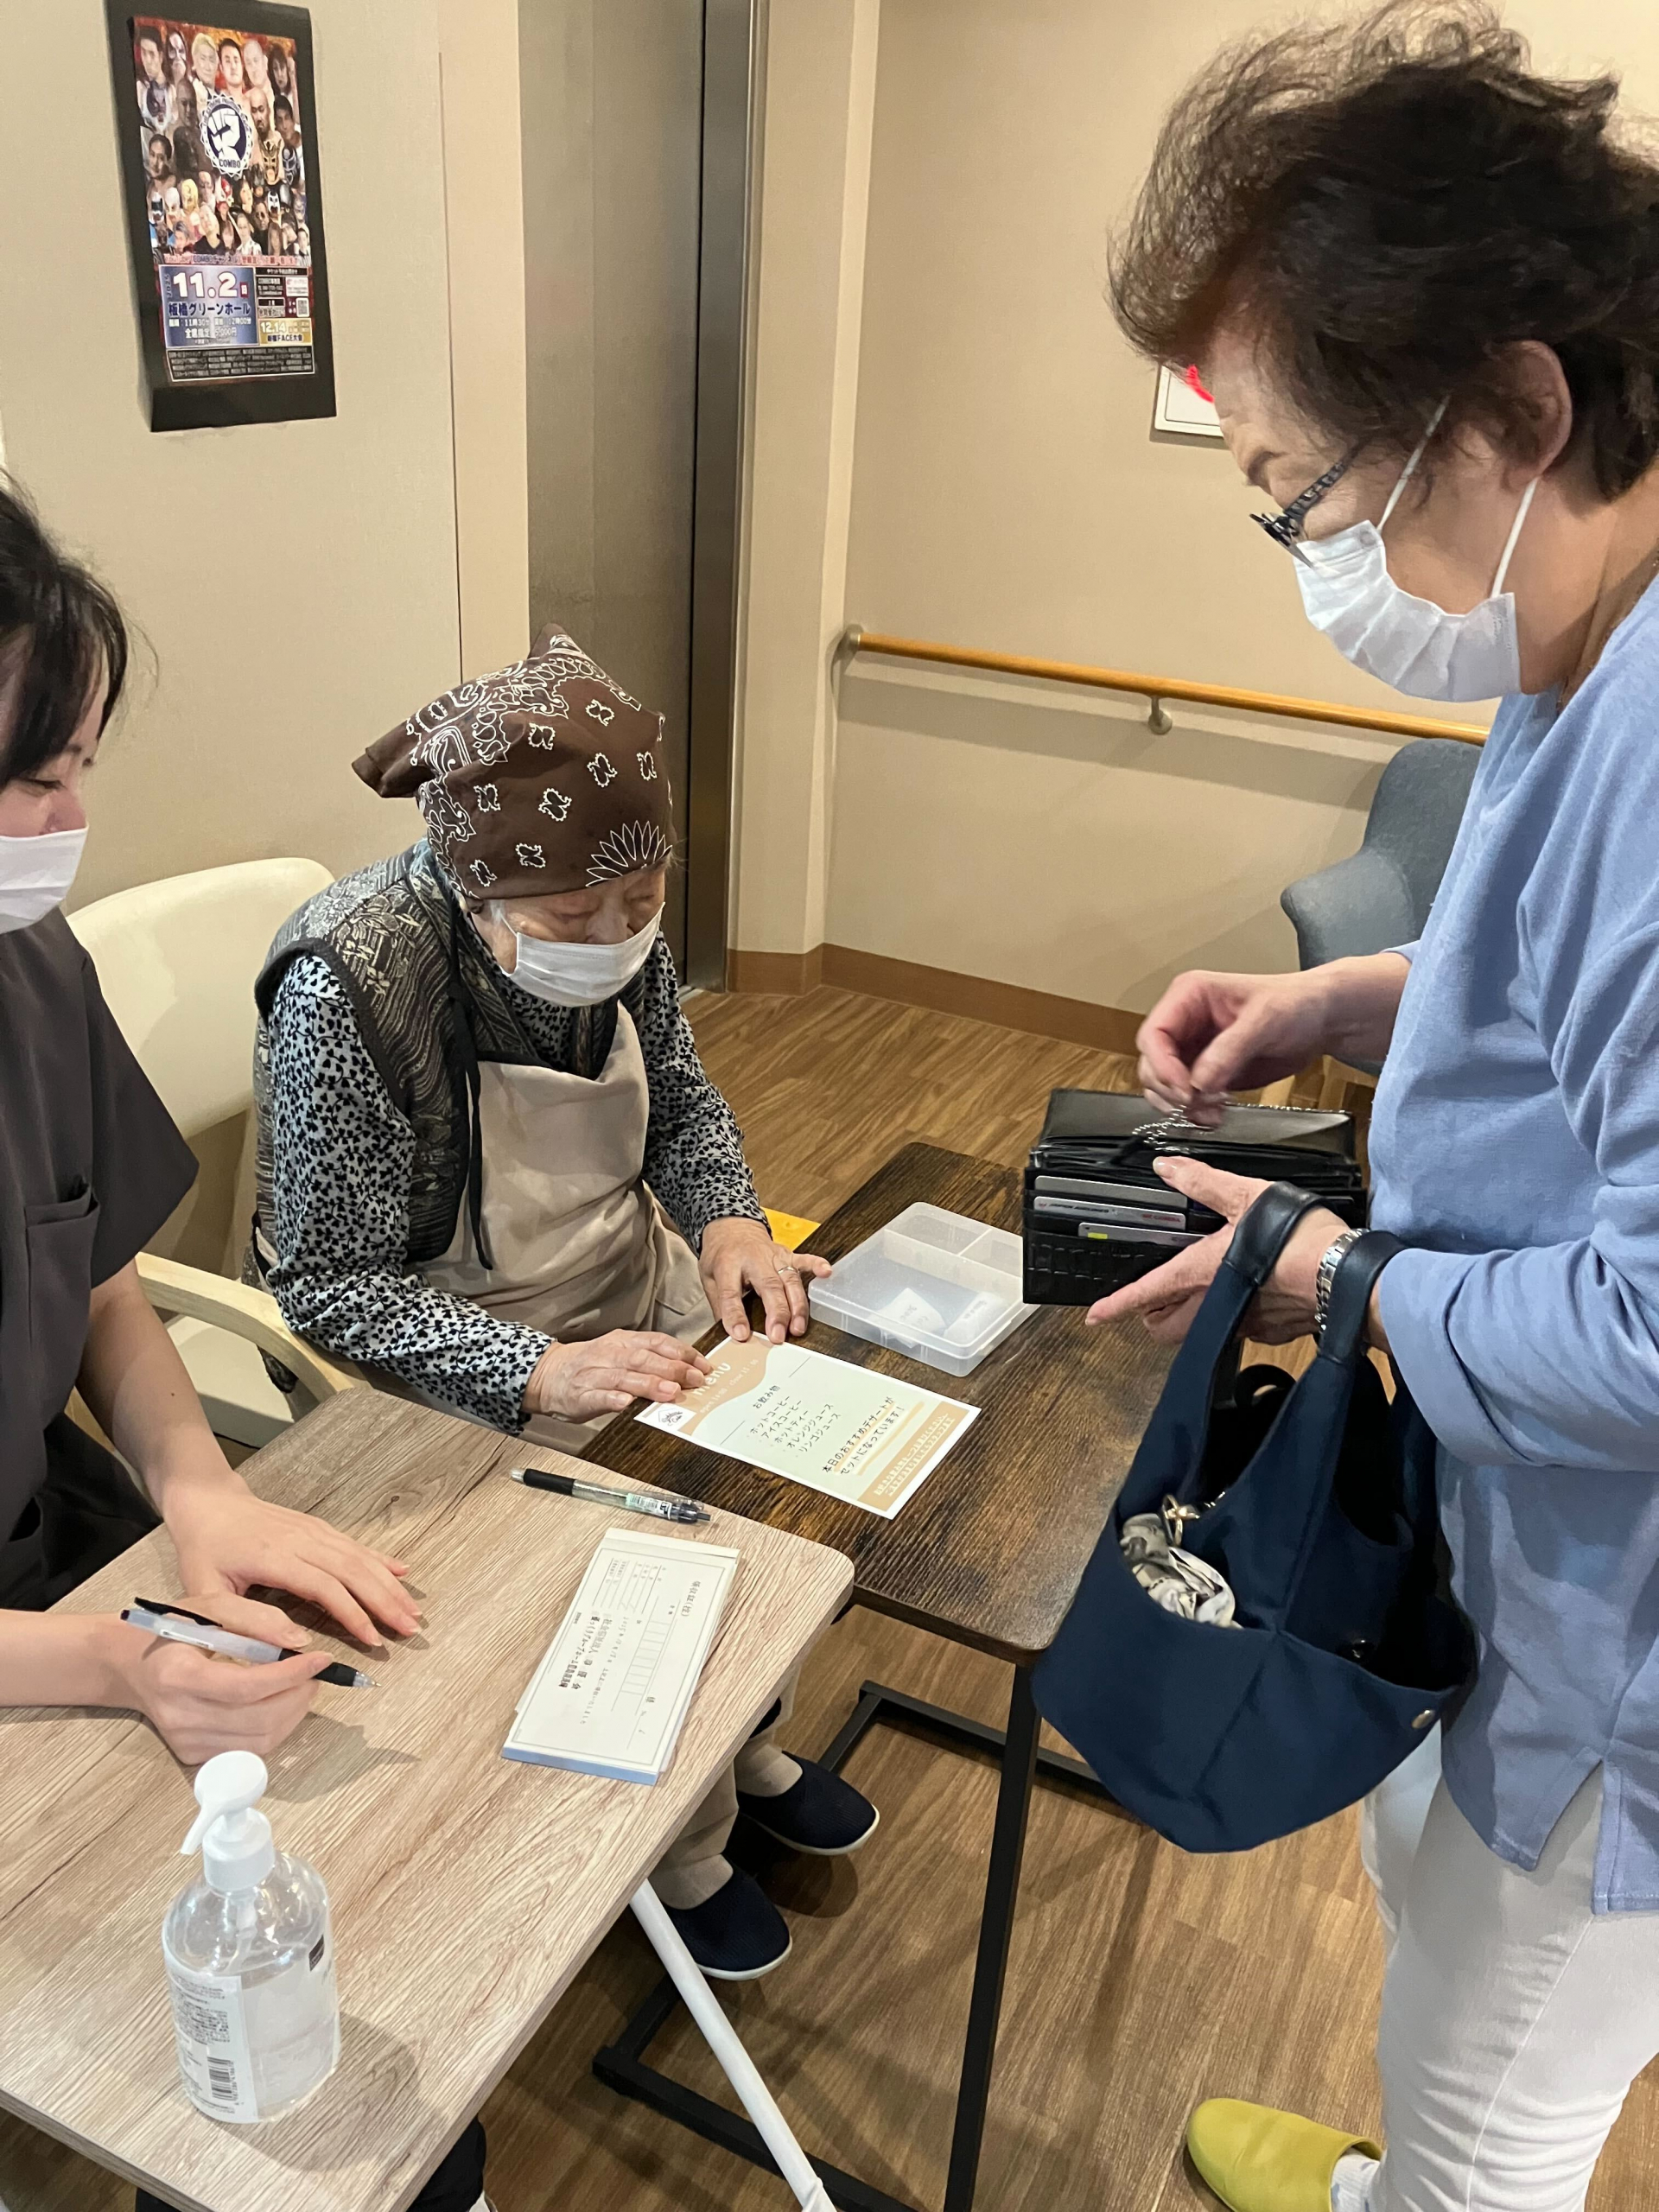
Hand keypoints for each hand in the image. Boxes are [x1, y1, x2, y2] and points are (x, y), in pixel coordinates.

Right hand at [109, 1591, 336, 1763]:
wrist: (131, 1664)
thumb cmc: (172, 1630)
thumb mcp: (211, 1607)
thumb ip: (256, 1619)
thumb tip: (300, 1642)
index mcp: (179, 1676)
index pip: (247, 1686)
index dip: (291, 1675)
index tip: (321, 1659)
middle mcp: (179, 1716)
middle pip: (258, 1721)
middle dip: (299, 1696)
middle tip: (314, 1672)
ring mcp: (185, 1742)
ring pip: (259, 1742)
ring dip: (292, 1714)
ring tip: (300, 1686)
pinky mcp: (193, 1756)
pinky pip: (247, 1751)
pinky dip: (273, 1728)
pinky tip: (277, 1703)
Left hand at [165, 1471, 418, 1648]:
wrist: (207, 1501)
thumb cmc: (203, 1549)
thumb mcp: (205, 1592)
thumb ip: (243, 1620)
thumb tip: (293, 1644)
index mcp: (273, 1557)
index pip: (324, 1586)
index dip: (353, 1614)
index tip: (372, 1639)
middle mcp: (300, 1539)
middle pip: (353, 1570)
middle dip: (385, 1601)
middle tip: (410, 1629)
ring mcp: (312, 1530)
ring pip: (359, 1557)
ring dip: (389, 1584)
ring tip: (412, 1610)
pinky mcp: (317, 1527)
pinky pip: (355, 1544)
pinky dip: (381, 1559)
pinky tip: (401, 1571)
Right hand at [526, 1331, 712, 1420]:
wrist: (547, 1374)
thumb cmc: (590, 1365)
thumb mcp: (619, 1353)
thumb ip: (649, 1360)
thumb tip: (686, 1371)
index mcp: (622, 1341)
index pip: (657, 1342)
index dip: (682, 1353)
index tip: (703, 1365)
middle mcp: (609, 1354)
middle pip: (644, 1358)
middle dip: (672, 1368)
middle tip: (695, 1380)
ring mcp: (594, 1375)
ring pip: (624, 1376)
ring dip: (649, 1384)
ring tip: (670, 1392)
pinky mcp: (580, 1396)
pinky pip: (598, 1396)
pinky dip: (613, 1399)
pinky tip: (627, 1403)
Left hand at [699, 1216, 831, 1343]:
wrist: (731, 1227)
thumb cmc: (721, 1255)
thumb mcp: (709, 1278)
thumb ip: (720, 1304)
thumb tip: (732, 1333)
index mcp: (728, 1264)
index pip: (731, 1292)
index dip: (736, 1315)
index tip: (741, 1334)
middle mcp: (754, 1259)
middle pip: (768, 1287)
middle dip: (776, 1313)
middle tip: (777, 1337)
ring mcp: (773, 1256)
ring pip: (789, 1280)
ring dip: (796, 1306)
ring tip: (798, 1328)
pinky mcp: (787, 1254)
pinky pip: (804, 1259)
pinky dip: (816, 1265)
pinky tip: (826, 1273)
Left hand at [1084, 1158, 1344, 1344]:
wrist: (1347, 1277)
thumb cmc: (1297, 1237)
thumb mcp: (1245, 1196)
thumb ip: (1202, 1183)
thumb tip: (1168, 1167)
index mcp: (1199, 1272)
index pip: (1146, 1294)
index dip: (1116, 1306)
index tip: (1095, 1316)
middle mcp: (1214, 1305)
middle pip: (1166, 1330)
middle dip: (1151, 1319)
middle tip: (1151, 1303)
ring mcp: (1243, 1323)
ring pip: (1200, 1332)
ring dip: (1189, 1318)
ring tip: (1197, 1292)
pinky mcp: (1271, 1331)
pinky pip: (1239, 1328)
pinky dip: (1232, 1313)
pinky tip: (1248, 1291)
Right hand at [1136, 954, 1409, 1125]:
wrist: (1321, 1020)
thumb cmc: (1295, 1004)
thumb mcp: (1264, 1021)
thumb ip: (1229, 1051)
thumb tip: (1198, 1083)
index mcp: (1188, 997)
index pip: (1154, 1034)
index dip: (1163, 1066)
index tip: (1185, 1090)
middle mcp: (1184, 1022)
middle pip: (1152, 1063)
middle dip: (1172, 1089)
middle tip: (1199, 1103)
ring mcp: (1193, 1049)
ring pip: (1163, 1085)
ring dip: (1181, 1105)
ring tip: (1212, 1112)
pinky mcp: (1206, 1072)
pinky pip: (1185, 1097)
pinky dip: (1194, 1111)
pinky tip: (1217, 1113)